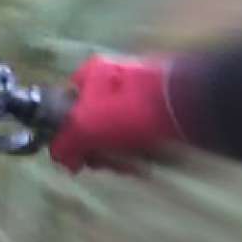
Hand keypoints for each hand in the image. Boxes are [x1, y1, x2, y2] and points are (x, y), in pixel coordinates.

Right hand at [50, 55, 183, 171]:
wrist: (182, 109)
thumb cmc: (126, 111)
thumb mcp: (83, 127)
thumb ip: (64, 143)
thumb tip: (59, 157)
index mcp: (91, 75)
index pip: (66, 104)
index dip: (67, 130)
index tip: (75, 152)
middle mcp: (112, 81)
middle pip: (90, 123)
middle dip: (95, 149)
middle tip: (103, 163)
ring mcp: (135, 97)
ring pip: (113, 134)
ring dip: (116, 156)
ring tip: (127, 166)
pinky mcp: (156, 115)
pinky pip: (136, 138)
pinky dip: (135, 153)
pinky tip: (140, 164)